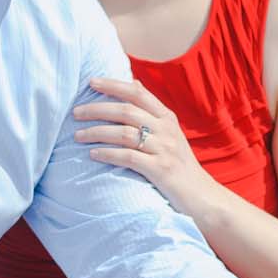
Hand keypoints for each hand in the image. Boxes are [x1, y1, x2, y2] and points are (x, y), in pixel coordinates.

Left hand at [75, 76, 223, 219]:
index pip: (138, 93)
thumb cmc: (179, 164)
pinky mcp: (160, 170)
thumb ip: (152, 112)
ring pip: (124, 133)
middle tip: (75, 112)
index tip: (91, 82)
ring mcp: (164, 149)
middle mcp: (166, 130)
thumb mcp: (170, 133)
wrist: (202, 196)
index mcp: (167, 118)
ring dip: (97, 132)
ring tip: (78, 135)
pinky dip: (108, 154)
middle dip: (97, 109)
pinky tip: (93, 154)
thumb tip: (134, 84)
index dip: (113, 85)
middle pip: (126, 111)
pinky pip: (128, 157)